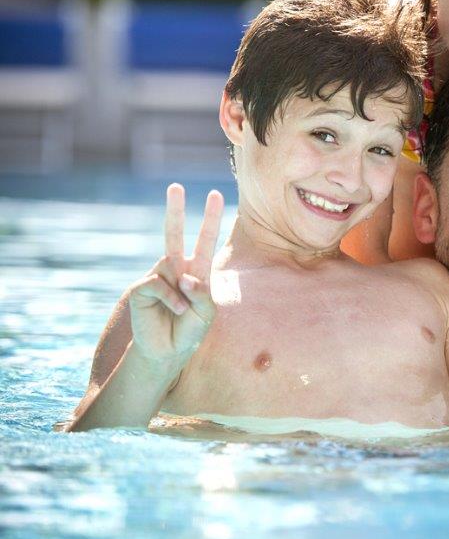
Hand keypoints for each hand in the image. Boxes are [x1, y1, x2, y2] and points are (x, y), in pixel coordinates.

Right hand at [127, 184, 222, 371]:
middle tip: (175, 186)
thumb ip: (202, 294)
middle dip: (175, 210)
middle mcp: (176, 269)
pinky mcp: (142, 287)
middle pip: (173, 234)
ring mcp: (158, 276)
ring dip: (184, 292)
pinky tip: (174, 311)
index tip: (216, 194)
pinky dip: (172, 299)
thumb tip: (185, 276)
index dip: (210, 218)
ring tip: (184, 312)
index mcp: (197, 271)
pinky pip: (160, 285)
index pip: (204, 240)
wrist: (167, 351)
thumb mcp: (207, 314)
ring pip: (170, 261)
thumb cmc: (190, 330)